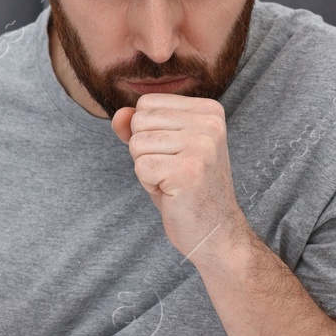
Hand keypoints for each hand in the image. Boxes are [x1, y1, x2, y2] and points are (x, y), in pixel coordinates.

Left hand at [111, 94, 248, 262]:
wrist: (216, 232)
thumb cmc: (187, 190)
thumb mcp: (163, 150)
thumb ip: (139, 128)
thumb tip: (119, 114)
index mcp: (209, 110)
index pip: (147, 103)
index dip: (149, 133)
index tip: (174, 156)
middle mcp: (210, 122)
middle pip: (139, 120)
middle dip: (145, 151)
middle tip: (172, 172)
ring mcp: (202, 145)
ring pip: (137, 143)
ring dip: (147, 169)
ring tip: (173, 182)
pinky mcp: (189, 170)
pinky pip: (141, 166)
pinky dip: (148, 183)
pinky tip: (172, 193)